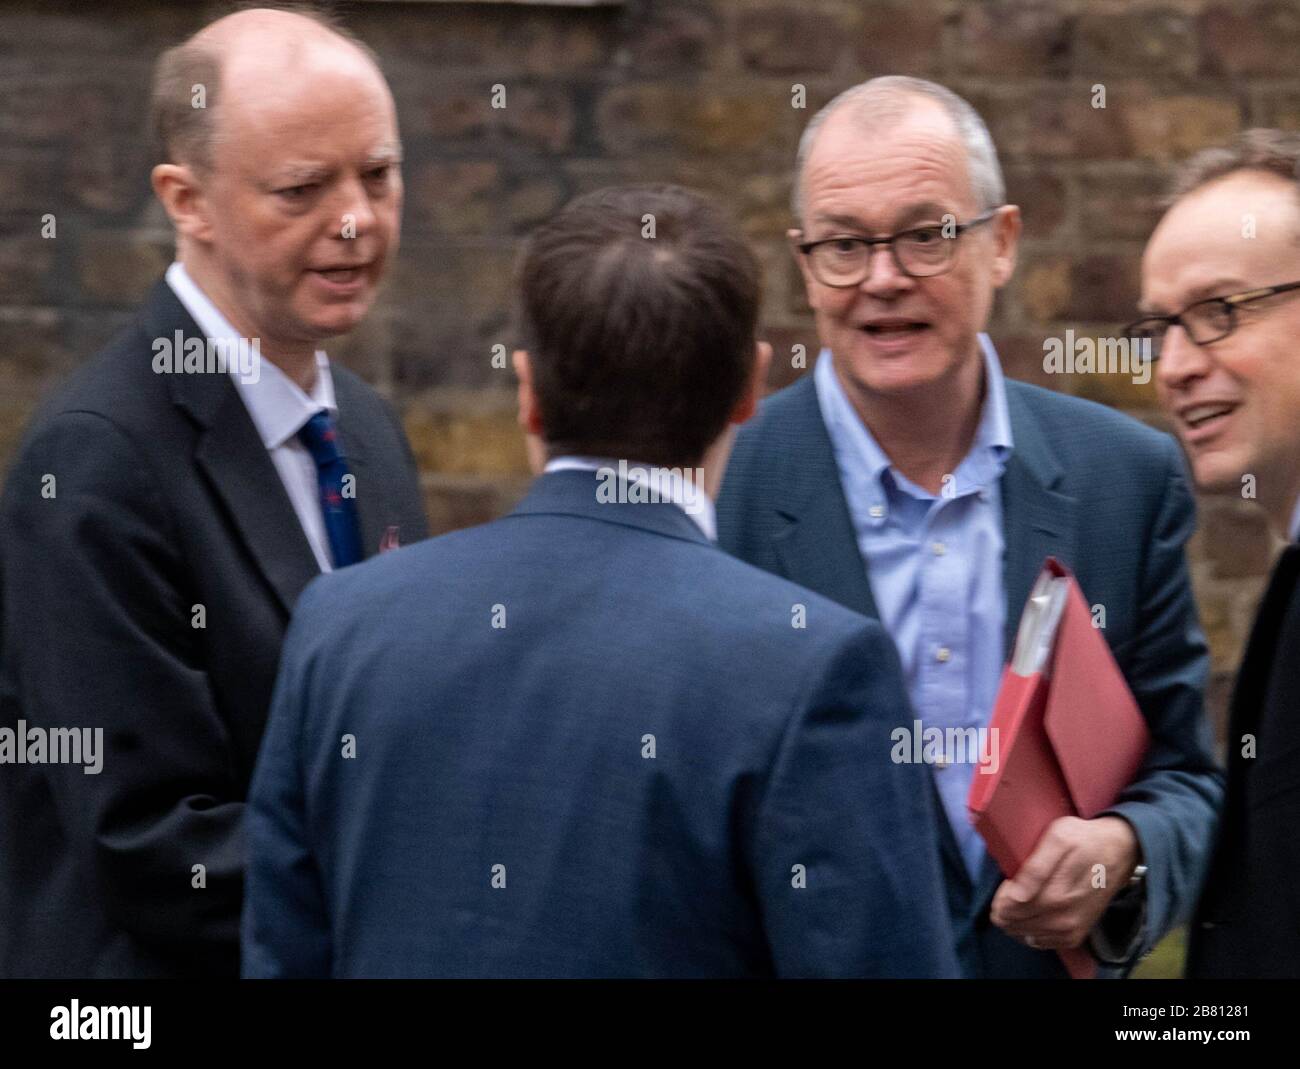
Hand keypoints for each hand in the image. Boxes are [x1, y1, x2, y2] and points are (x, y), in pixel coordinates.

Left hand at [989, 815, 1139, 950]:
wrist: (1119, 852)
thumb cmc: (1084, 840)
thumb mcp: (1058, 837)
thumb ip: (1035, 867)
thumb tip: (1016, 896)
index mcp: (1056, 895)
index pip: (1008, 908)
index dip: (1000, 895)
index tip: (1008, 880)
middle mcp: (1063, 919)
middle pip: (1013, 923)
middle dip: (1003, 907)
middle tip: (1011, 888)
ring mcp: (1070, 931)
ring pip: (1023, 935)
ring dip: (1014, 919)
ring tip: (1020, 898)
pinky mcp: (1075, 936)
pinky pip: (1039, 942)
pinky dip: (1028, 929)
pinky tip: (1031, 912)